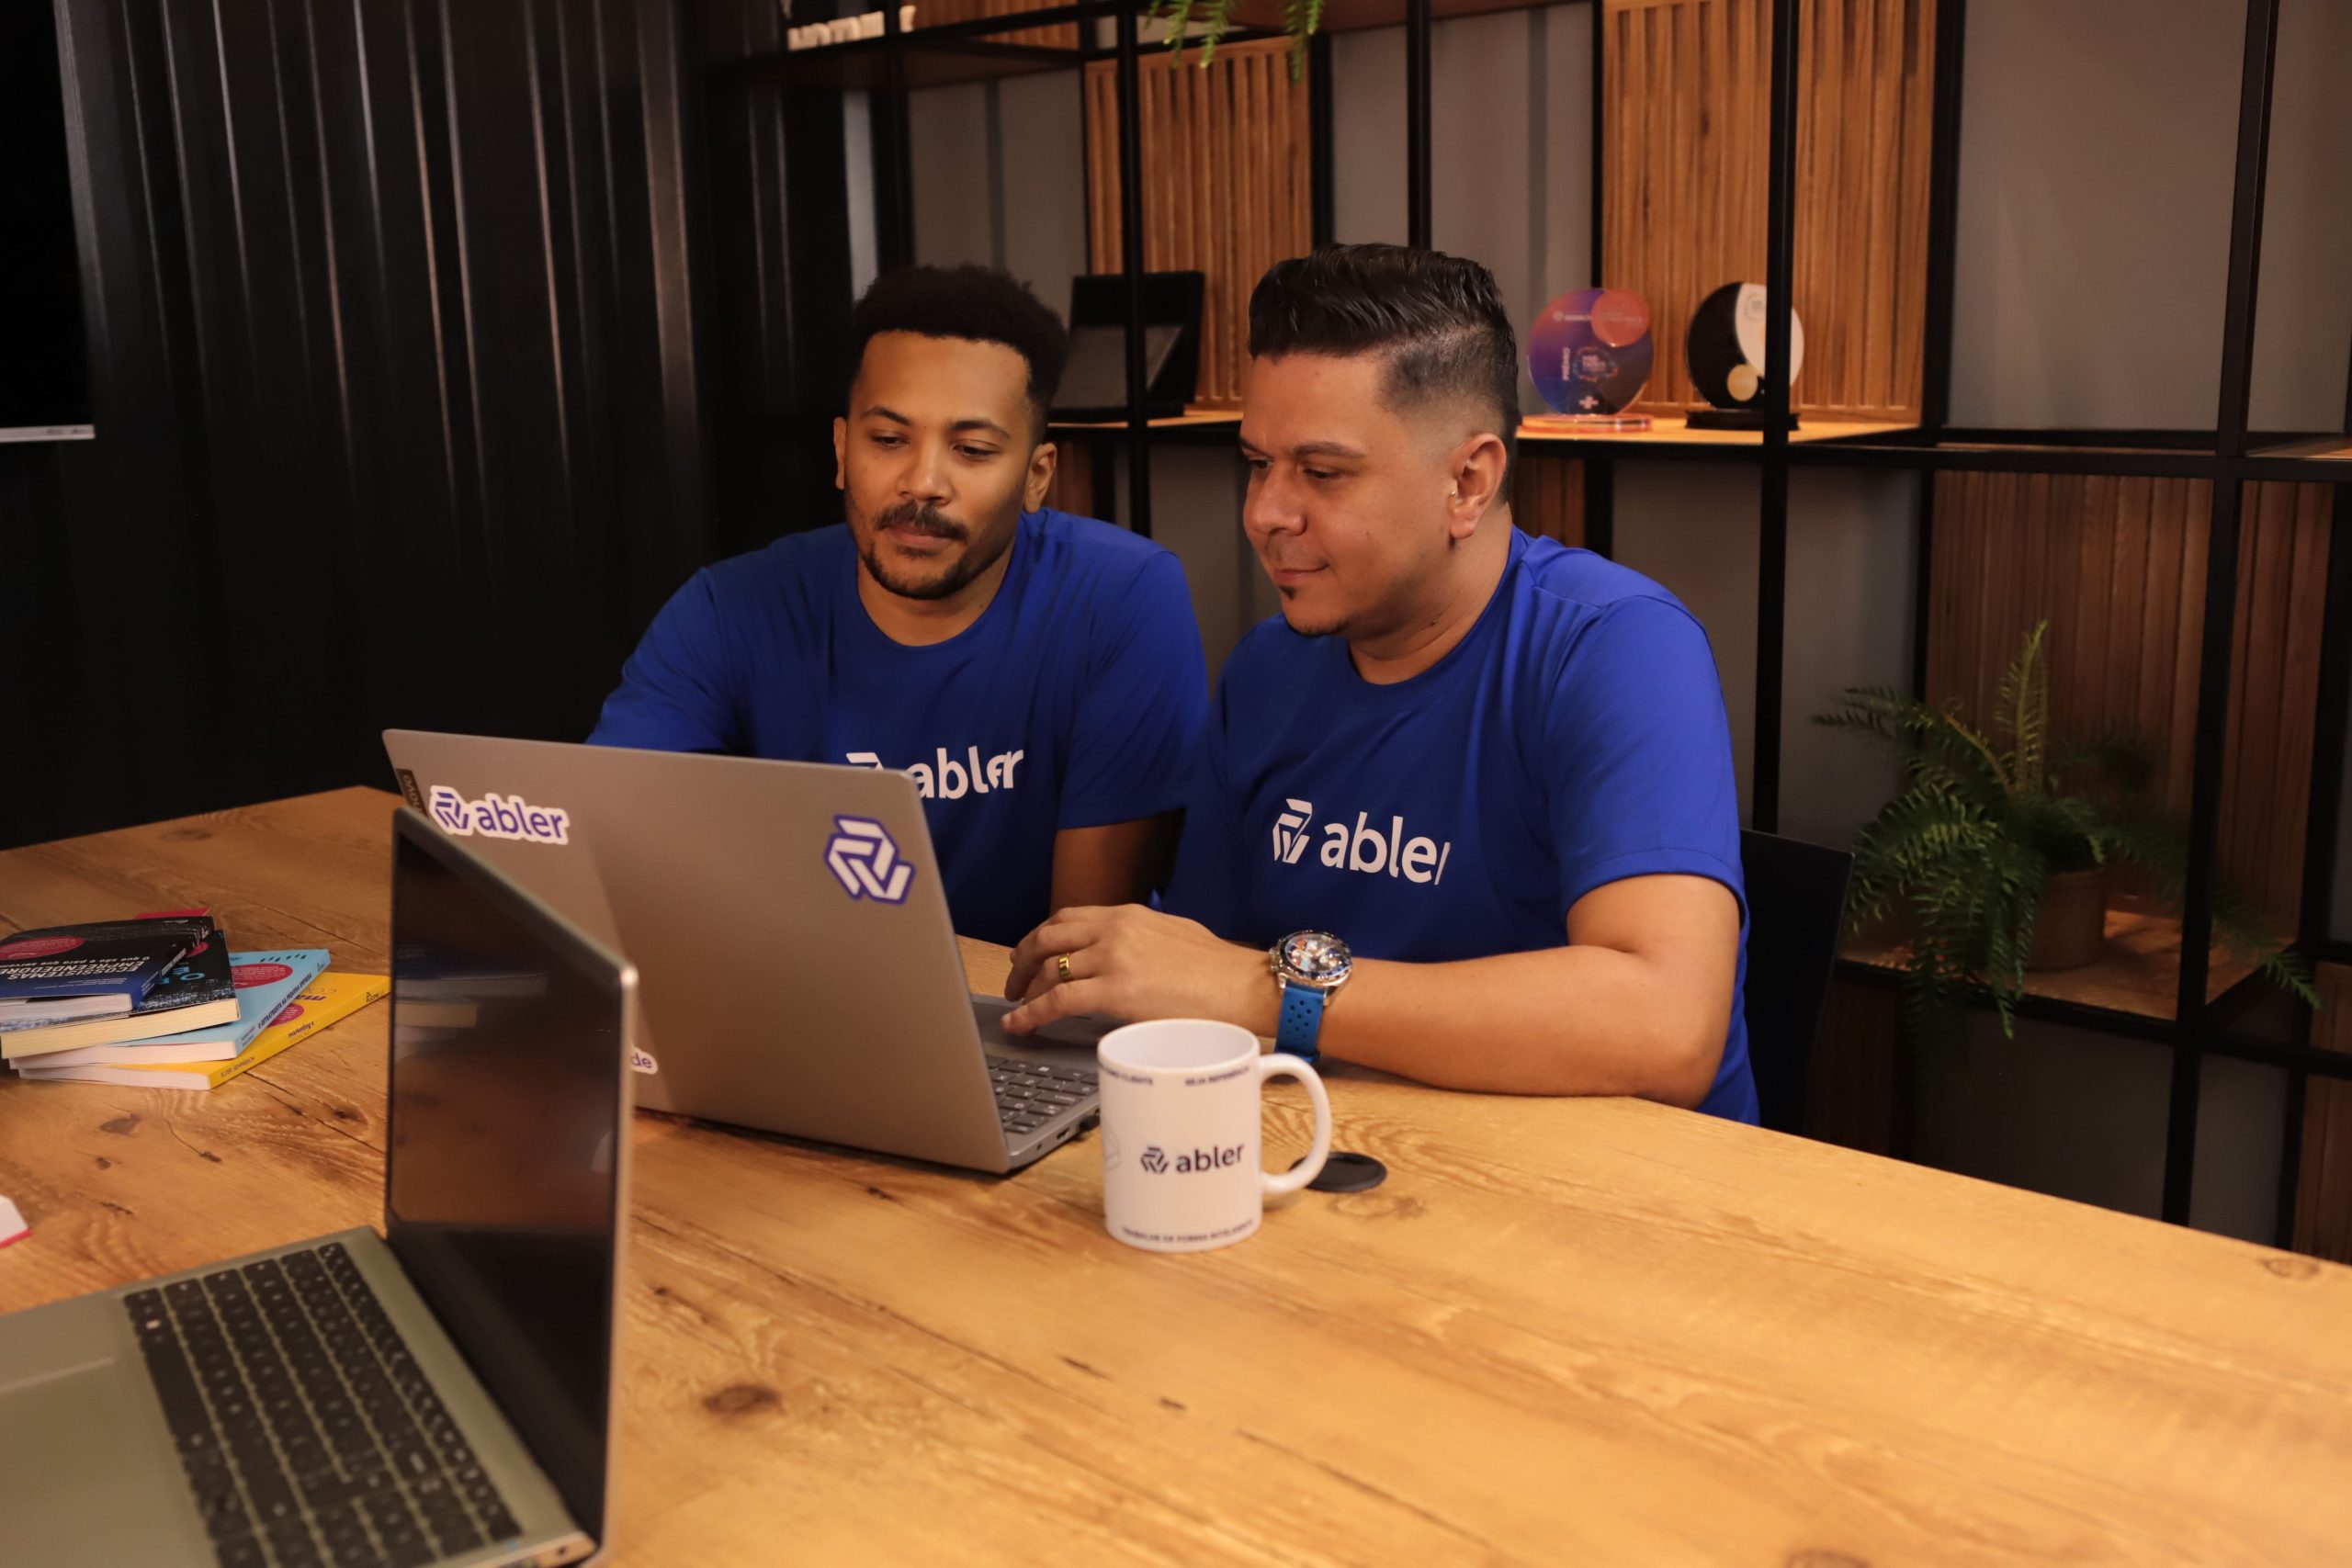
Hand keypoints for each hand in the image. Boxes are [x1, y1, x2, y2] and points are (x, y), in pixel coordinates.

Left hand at [1002, 904, 1273, 1035]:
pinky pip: (1057, 1001)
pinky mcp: (1114, 991)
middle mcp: (1113, 930)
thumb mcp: (1174, 933)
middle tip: (1013, 980)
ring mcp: (1112, 959)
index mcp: (1127, 914)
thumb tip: (1125, 955)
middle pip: (1048, 938)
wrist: (1243, 985)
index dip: (1040, 935)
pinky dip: (1031, 1013)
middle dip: (1022, 960)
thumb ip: (1141, 938)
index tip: (1028, 951)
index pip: (1067, 918)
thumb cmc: (1220, 969)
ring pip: (1049, 970)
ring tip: (1017, 1006)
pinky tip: (1018, 1024)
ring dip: (1025, 990)